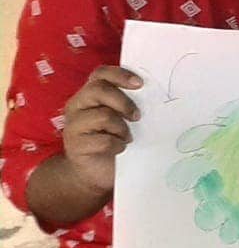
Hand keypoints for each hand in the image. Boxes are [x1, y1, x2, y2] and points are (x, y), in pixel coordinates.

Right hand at [60, 65, 143, 196]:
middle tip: (137, 117)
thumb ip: (128, 104)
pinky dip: (117, 145)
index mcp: (90, 95)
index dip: (119, 74)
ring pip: (103, 116)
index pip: (100, 74)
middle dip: (123, 102)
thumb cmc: (113, 140)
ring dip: (122, 129)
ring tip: (126, 138)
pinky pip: (103, 140)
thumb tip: (156, 93)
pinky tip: (118, 149)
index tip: (140, 84)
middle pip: (98, 90)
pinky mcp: (75, 145)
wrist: (94, 173)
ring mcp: (73, 125)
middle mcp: (78, 105)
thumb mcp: (121, 119)